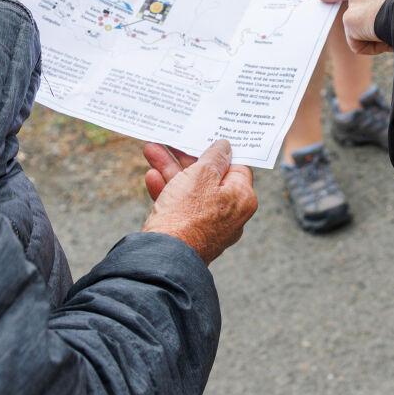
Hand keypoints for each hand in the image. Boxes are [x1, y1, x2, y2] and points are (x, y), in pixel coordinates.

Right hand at [142, 139, 256, 263]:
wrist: (162, 258)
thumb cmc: (187, 214)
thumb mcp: (202, 174)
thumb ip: (214, 157)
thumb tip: (224, 147)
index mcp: (242, 198)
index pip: (236, 167)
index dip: (220, 151)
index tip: (207, 137)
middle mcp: (229, 213)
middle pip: (209, 177)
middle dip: (186, 158)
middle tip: (172, 141)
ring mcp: (208, 226)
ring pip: (190, 190)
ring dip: (170, 170)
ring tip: (151, 150)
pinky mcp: (188, 234)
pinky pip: (180, 207)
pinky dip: (166, 191)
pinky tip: (151, 176)